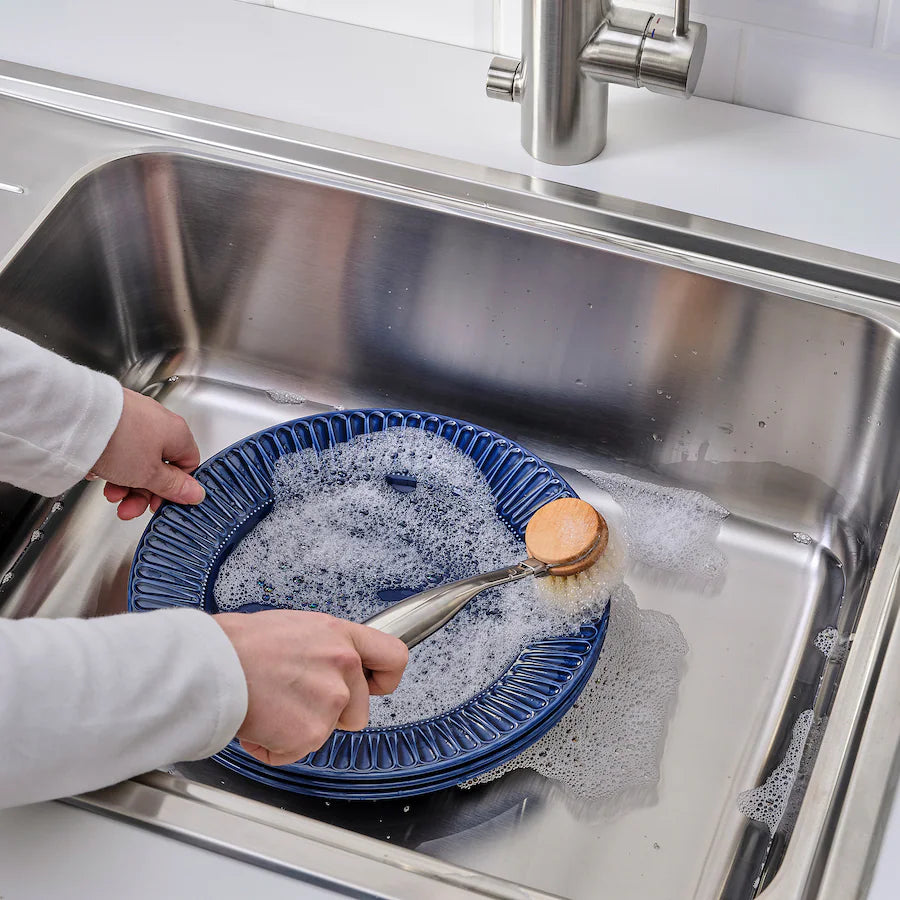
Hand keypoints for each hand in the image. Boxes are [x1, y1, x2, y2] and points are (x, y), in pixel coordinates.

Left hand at [90, 388, 205, 519]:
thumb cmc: (118, 439)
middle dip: (143, 492)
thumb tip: (195, 493)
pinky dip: (111, 464)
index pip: (188, 465)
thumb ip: (174, 486)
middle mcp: (159, 422)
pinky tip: (98, 472)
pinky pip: (119, 448)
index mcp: (178, 433)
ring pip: (137, 459)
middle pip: (159, 466)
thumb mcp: (149, 475)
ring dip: (125, 482)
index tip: (159, 503)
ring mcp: (135, 418)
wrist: (76, 417)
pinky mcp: (112, 418)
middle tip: (129, 507)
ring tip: (109, 493)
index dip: (175, 489)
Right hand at [215, 610, 408, 765]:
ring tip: (269, 704)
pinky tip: (259, 720)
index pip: (393, 658)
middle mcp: (343, 667)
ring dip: (300, 729)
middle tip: (292, 698)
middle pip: (358, 710)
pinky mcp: (311, 732)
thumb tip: (326, 665)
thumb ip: (324, 649)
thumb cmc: (240, 643)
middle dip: (328, 713)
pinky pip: (296, 751)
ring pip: (326, 732)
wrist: (213, 663)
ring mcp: (331, 701)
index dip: (385, 678)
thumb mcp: (296, 628)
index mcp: (341, 637)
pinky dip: (275, 746)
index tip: (375, 685)